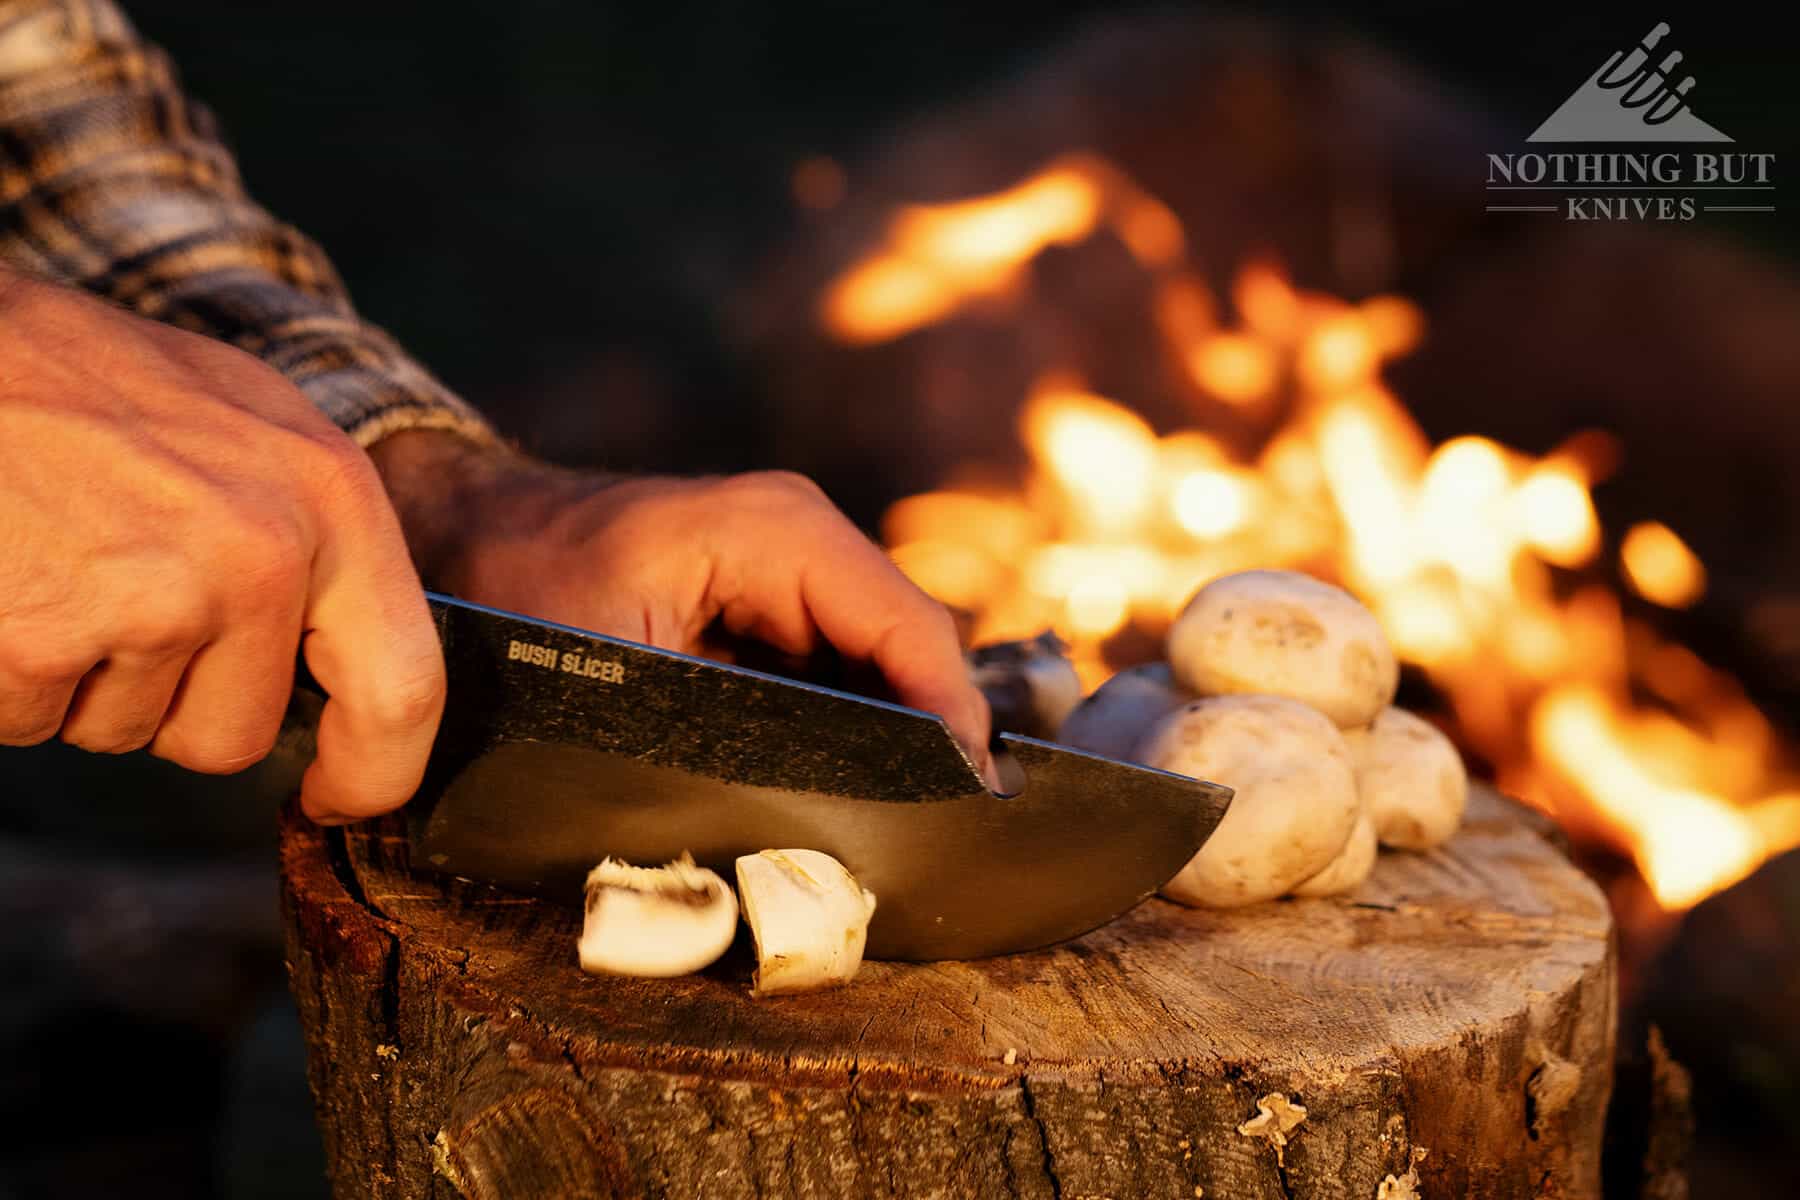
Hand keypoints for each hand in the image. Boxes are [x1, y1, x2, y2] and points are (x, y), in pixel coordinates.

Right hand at [0, 270, 444, 820]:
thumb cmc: (95, 380)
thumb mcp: (254, 425)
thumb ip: (316, 543)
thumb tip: (354, 669)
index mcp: (332, 499)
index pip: (406, 688)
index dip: (376, 773)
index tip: (340, 798)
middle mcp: (258, 555)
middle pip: (236, 736)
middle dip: (175, 703)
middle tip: (123, 595)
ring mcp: (151, 600)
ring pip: (126, 731)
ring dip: (86, 679)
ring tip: (61, 561)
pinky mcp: (43, 638)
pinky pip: (34, 720)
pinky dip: (12, 677)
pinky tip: (9, 580)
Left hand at [370, 431, 994, 779]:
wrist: (447, 535)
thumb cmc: (507, 589)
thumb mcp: (609, 675)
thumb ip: (719, 740)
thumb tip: (799, 830)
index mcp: (780, 533)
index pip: (910, 630)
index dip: (948, 723)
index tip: (962, 811)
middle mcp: (800, 539)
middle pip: (908, 652)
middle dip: (926, 744)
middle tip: (930, 843)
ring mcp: (786, 569)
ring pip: (879, 668)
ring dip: (888, 744)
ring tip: (889, 831)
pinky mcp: (765, 603)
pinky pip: (835, 671)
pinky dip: (846, 731)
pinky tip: (834, 794)